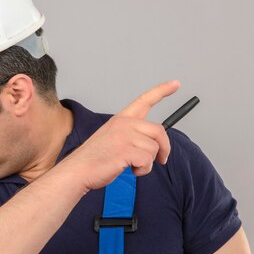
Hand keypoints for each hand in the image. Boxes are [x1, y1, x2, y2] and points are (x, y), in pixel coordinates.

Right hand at [60, 80, 179, 191]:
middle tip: (162, 160)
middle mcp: (124, 123)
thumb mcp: (113, 138)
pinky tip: (130, 170)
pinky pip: (148, 161)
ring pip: (154, 149)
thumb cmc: (95, 158)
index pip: (145, 100)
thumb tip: (154, 145)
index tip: (175, 84)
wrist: (78, 170)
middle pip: (159, 131)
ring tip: (132, 166)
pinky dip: (143, 170)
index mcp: (121, 119)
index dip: (162, 90)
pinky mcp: (126, 151)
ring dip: (148, 163)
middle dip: (164, 148)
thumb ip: (132, 135)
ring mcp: (125, 136)